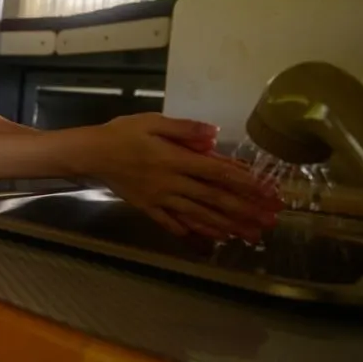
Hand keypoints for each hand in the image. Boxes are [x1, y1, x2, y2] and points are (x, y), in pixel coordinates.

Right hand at [85, 114, 282, 241]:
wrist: (92, 154)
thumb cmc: (123, 133)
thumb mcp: (152, 121)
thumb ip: (185, 129)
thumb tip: (215, 134)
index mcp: (175, 159)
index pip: (218, 172)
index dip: (246, 183)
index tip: (268, 191)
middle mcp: (172, 183)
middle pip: (214, 199)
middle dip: (245, 210)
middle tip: (271, 221)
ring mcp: (161, 199)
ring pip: (200, 215)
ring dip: (228, 226)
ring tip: (251, 236)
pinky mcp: (150, 209)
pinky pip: (175, 225)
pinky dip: (195, 233)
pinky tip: (213, 240)